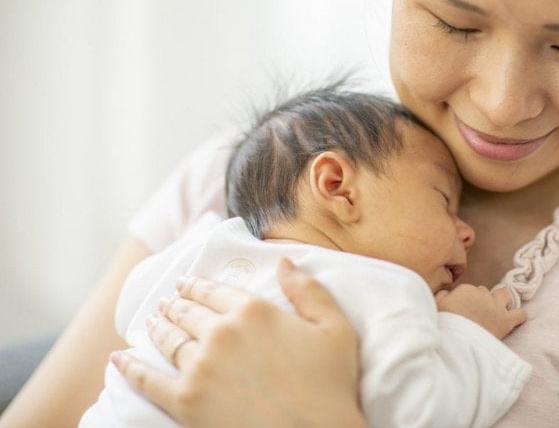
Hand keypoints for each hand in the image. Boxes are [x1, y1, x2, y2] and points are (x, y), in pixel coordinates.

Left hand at [112, 258, 367, 427]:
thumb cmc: (331, 385)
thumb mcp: (335, 328)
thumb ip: (308, 290)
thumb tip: (284, 262)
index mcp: (254, 311)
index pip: (215, 290)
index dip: (196, 285)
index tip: (185, 282)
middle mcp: (222, 332)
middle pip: (187, 311)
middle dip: (174, 303)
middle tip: (165, 301)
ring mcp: (200, 367)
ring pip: (168, 339)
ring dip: (155, 326)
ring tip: (149, 321)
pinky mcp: (186, 401)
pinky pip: (147, 380)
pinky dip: (130, 367)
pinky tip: (118, 359)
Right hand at [436, 284, 525, 338]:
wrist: (458, 341)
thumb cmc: (444, 325)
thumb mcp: (436, 307)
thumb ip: (442, 297)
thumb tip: (447, 295)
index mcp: (465, 290)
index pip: (470, 290)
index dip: (467, 300)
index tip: (464, 309)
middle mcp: (482, 294)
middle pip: (485, 292)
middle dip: (483, 300)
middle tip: (478, 313)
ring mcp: (496, 306)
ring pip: (504, 294)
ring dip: (502, 300)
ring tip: (497, 311)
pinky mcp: (506, 321)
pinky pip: (520, 314)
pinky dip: (519, 316)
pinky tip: (515, 319)